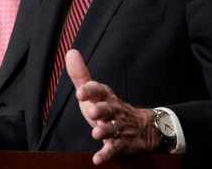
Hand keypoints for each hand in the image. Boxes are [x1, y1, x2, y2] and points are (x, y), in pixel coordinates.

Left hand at [66, 49, 159, 164]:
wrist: (141, 128)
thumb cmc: (109, 107)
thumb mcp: (95, 91)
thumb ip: (81, 75)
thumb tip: (70, 52)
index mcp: (105, 96)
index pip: (98, 90)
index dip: (90, 91)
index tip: (80, 93)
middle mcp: (112, 110)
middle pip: (107, 109)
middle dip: (100, 110)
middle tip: (92, 111)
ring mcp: (117, 127)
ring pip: (111, 128)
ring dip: (104, 131)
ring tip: (96, 134)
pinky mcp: (120, 143)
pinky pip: (113, 149)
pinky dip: (106, 154)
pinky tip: (97, 159)